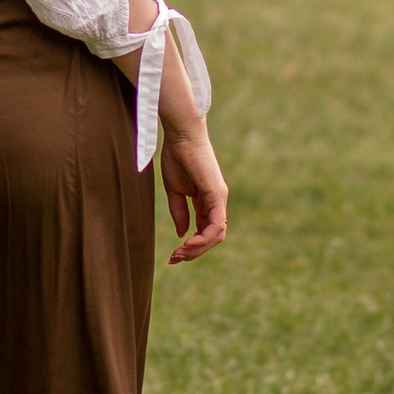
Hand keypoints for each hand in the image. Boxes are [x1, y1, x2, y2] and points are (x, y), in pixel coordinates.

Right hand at [161, 116, 228, 264]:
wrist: (181, 135)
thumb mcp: (175, 191)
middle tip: (174, 258)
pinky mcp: (217, 194)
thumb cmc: (177, 157)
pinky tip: (188, 243)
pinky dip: (204, 238)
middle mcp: (217, 202)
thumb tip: (182, 234)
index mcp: (207, 201)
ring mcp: (219, 198)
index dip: (192, 246)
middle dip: (194, 252)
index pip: (206, 231)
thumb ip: (179, 212)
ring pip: (217, 235)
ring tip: (180, 253)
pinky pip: (216, 224)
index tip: (174, 255)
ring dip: (198, 249)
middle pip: (213, 237)